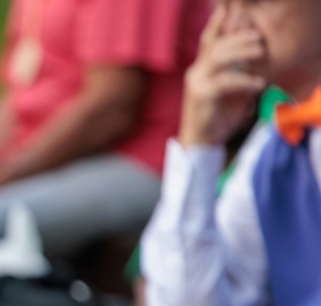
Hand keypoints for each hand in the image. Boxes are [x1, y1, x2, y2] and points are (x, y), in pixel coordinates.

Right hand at [179, 5, 267, 148]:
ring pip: (219, 57)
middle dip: (239, 36)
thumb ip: (238, 71)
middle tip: (258, 36)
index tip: (227, 8)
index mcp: (201, 68)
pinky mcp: (201, 95)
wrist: (200, 141)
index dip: (217, 23)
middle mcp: (196, 71)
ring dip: (242, 52)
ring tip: (261, 52)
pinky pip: (226, 81)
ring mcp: (196, 82)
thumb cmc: (217, 117)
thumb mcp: (230, 90)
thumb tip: (254, 56)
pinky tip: (258, 84)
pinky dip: (245, 81)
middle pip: (216, 44)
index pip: (208, 40)